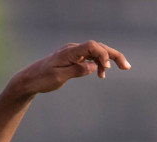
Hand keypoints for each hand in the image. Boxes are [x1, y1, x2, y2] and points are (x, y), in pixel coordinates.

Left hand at [8, 39, 129, 96]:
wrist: (30, 79)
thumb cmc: (42, 79)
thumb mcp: (59, 77)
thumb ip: (77, 71)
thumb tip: (93, 67)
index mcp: (69, 52)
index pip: (92, 46)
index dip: (103, 55)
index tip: (107, 70)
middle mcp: (73, 49)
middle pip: (98, 47)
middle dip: (114, 55)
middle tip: (127, 67)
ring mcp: (74, 53)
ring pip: (96, 52)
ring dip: (108, 60)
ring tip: (121, 69)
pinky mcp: (73, 58)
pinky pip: (90, 57)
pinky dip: (99, 63)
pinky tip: (102, 73)